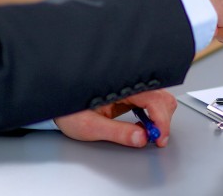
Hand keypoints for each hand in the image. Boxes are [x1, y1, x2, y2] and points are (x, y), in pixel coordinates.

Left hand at [55, 89, 176, 147]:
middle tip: (156, 138)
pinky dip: (154, 116)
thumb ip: (117, 133)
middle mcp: (128, 84)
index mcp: (120, 86)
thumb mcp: (90, 126)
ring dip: (160, 118)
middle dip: (164, 119)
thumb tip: (141, 138)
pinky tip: (143, 126)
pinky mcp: (131, 95)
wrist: (59, 102)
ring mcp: (131, 89)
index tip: (159, 137)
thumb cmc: (69, 111)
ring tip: (148, 133)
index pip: (153, 99)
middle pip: (162, 97)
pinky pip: (152, 102)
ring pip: (160, 99)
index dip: (161, 119)